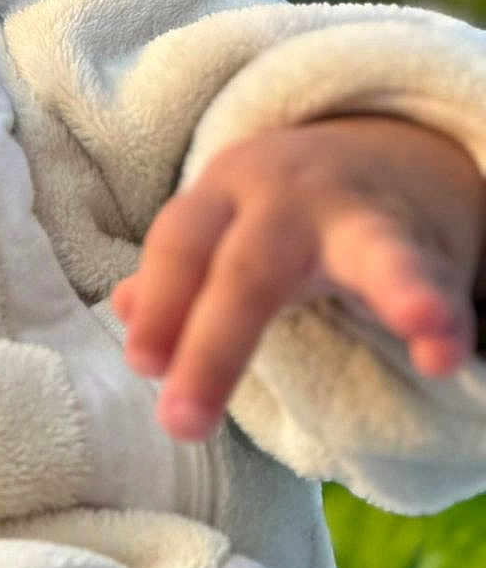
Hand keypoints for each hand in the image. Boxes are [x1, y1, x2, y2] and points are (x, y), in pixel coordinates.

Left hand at [113, 115, 485, 442]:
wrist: (380, 146)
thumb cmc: (278, 212)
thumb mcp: (218, 228)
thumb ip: (174, 274)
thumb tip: (126, 311)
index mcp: (224, 192)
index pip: (180, 244)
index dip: (161, 302)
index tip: (143, 364)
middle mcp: (288, 194)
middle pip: (247, 269)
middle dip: (211, 348)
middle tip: (180, 422)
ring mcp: (360, 214)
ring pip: (365, 250)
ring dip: (384, 291)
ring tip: (408, 334)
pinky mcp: (420, 244)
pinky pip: (429, 279)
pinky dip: (438, 316)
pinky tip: (442, 356)